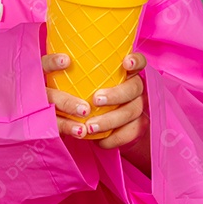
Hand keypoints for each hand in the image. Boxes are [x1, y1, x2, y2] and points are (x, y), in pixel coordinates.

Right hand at [41, 53, 92, 138]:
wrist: (41, 105)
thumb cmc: (63, 81)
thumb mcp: (64, 72)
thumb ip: (79, 66)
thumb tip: (118, 59)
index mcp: (39, 73)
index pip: (42, 65)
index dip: (52, 62)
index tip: (67, 61)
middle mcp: (36, 90)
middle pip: (47, 95)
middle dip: (65, 102)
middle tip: (85, 110)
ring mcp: (36, 107)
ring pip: (48, 116)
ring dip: (66, 123)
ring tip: (82, 130)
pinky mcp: (41, 121)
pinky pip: (52, 127)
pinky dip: (67, 130)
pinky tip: (81, 133)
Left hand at [87, 53, 150, 174]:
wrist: (102, 121)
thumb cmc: (87, 92)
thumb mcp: (85, 81)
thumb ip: (82, 74)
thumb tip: (62, 62)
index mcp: (127, 72)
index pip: (139, 61)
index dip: (136, 61)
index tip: (125, 63)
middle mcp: (137, 87)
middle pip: (134, 88)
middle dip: (116, 94)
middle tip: (96, 100)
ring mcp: (140, 106)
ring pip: (132, 112)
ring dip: (111, 120)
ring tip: (90, 126)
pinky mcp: (138, 126)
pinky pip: (130, 133)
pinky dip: (115, 138)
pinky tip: (100, 142)